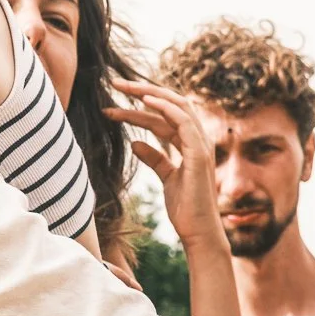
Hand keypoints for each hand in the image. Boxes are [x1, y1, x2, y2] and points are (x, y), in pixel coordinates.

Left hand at [109, 79, 223, 251]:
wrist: (198, 231)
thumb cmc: (185, 207)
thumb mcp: (165, 177)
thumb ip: (155, 158)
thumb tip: (136, 144)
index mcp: (189, 143)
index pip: (163, 116)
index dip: (139, 107)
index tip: (113, 103)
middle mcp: (197, 139)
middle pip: (170, 104)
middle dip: (143, 92)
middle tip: (115, 84)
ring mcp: (201, 145)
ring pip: (176, 107)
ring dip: (149, 94)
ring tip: (124, 88)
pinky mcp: (199, 154)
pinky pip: (184, 123)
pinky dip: (166, 109)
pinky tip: (146, 102)